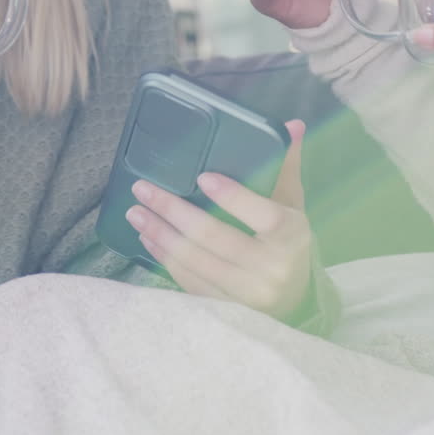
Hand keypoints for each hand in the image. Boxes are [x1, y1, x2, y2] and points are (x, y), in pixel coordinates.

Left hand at [124, 120, 311, 320]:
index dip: (232, 197)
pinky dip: (165, 259)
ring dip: (160, 235)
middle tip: (143, 190)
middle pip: (214, 237)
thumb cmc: (288, 242)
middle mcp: (272, 268)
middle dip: (173, 211)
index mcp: (291, 236)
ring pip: (195, 261)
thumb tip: (292, 124)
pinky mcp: (228, 310)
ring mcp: (248, 294)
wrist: (297, 302)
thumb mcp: (292, 204)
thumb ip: (285, 165)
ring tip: (136, 213)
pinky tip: (149, 239)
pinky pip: (190, 283)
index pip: (264, 215)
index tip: (201, 177)